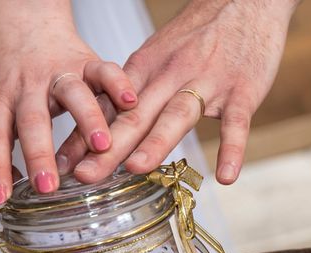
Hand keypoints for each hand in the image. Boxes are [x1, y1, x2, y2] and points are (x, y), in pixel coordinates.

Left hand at [0, 0, 137, 204]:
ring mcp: (60, 74)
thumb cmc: (5, 73)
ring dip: (88, 120)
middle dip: (39, 154)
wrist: (23, 23)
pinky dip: (119, 84)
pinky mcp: (87, 63)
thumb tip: (7, 183)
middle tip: (47, 186)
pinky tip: (130, 102)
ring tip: (101, 146)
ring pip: (74, 95)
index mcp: (0, 100)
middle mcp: (29, 87)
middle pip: (32, 121)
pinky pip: (105, 71)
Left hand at [58, 0, 297, 184]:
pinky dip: (232, 150)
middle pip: (137, 116)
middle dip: (107, 148)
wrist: (245, 1)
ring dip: (155, 142)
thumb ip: (138, 90)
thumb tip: (108, 124)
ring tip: (136, 168)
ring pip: (178, 116)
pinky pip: (236, 124)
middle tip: (85, 174)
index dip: (86, 137)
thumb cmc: (201, 33)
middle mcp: (173, 75)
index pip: (112, 108)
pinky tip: (226, 177)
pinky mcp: (242, 92)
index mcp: (148, 67)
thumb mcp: (159, 55)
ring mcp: (209, 83)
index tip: (65, 163)